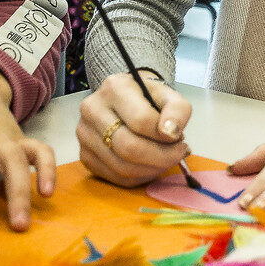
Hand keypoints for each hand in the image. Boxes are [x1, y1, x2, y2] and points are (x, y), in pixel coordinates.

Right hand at [76, 69, 191, 186]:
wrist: (126, 100)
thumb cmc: (148, 98)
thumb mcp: (168, 95)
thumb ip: (178, 110)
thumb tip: (170, 134)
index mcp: (114, 88)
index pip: (141, 120)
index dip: (166, 136)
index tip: (180, 139)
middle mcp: (92, 109)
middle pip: (128, 147)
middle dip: (161, 157)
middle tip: (178, 154)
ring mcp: (84, 134)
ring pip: (122, 167)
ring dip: (153, 169)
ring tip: (167, 159)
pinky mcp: (85, 155)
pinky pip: (116, 177)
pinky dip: (140, 177)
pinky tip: (151, 166)